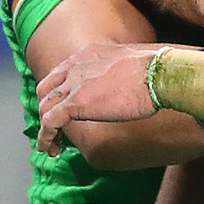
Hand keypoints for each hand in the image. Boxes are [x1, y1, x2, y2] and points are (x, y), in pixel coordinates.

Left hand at [35, 43, 161, 156]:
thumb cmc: (155, 70)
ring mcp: (72, 84)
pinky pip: (49, 122)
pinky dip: (45, 137)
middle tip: (56, 127)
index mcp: (88, 54)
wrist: (158, 74)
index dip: (60, 92)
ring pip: (45, 107)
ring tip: (52, 146)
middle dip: (47, 109)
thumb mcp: (130, 61)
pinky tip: (50, 149)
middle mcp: (74, 66)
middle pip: (46, 89)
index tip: (65, 107)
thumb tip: (127, 81)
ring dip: (45, 128)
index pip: (62, 72)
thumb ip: (118, 70)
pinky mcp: (74, 104)